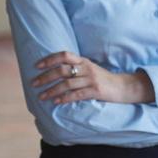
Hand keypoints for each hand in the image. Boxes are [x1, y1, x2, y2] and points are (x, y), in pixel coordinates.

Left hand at [32, 52, 153, 104]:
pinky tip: (56, 102)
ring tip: (41, 96)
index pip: (64, 55)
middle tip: (34, 83)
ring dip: (52, 90)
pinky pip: (76, 94)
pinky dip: (64, 98)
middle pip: (62, 70)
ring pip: (67, 83)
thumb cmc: (103, 79)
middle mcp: (86, 68)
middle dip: (45, 77)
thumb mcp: (89, 69)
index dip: (49, 59)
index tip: (36, 65)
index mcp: (83, 61)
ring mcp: (91, 79)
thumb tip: (54, 71)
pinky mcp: (96, 91)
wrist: (123, 87)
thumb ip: (75, 68)